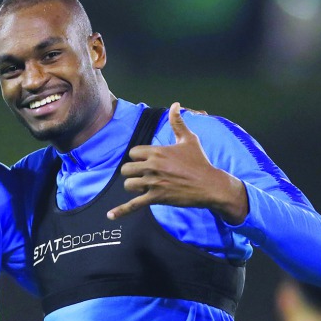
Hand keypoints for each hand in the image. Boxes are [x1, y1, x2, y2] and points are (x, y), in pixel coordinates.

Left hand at [108, 102, 247, 223]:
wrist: (210, 185)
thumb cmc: (200, 162)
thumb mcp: (189, 140)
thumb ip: (178, 122)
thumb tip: (175, 104)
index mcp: (157, 152)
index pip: (133, 153)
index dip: (138, 158)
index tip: (148, 161)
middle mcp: (153, 166)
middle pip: (126, 169)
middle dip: (133, 172)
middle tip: (145, 174)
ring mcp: (153, 183)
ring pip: (128, 184)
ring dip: (133, 185)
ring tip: (144, 186)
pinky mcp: (156, 198)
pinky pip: (133, 205)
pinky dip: (121, 211)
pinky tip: (110, 216)